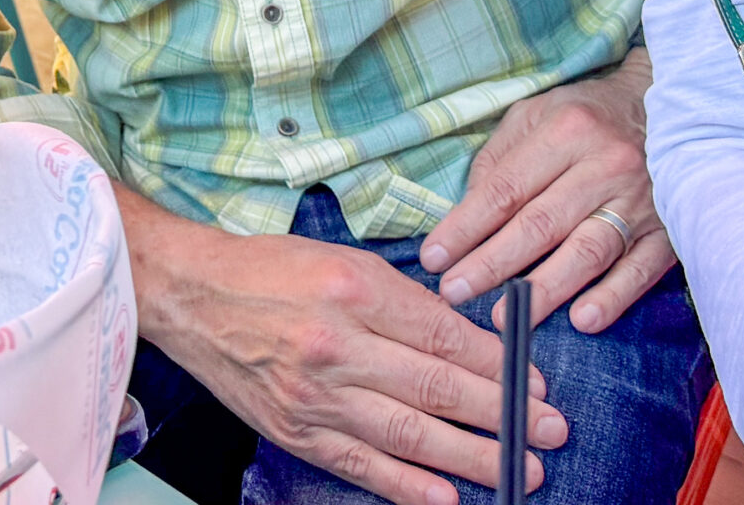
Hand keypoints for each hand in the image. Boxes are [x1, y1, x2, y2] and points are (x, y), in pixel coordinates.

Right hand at [123, 190, 566, 504]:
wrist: (194, 297)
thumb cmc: (273, 271)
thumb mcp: (345, 262)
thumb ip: (405, 303)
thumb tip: (470, 345)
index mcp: (354, 290)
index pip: (442, 335)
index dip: (496, 365)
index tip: (534, 383)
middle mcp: (336, 344)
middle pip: (435, 388)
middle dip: (502, 415)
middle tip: (550, 432)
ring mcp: (315, 395)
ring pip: (408, 435)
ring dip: (471, 458)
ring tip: (518, 470)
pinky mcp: (296, 431)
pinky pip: (362, 466)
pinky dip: (408, 487)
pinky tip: (447, 497)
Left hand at [419, 48, 675, 332]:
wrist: (667, 109)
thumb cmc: (585, 117)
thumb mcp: (534, 115)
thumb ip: (499, 161)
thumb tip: (467, 215)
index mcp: (567, 131)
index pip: (506, 188)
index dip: (467, 227)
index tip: (434, 258)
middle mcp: (605, 165)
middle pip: (541, 224)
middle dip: (493, 264)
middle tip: (454, 293)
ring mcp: (641, 200)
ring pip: (588, 251)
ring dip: (545, 289)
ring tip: (506, 316)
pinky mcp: (667, 231)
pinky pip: (639, 270)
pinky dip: (612, 297)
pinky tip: (582, 320)